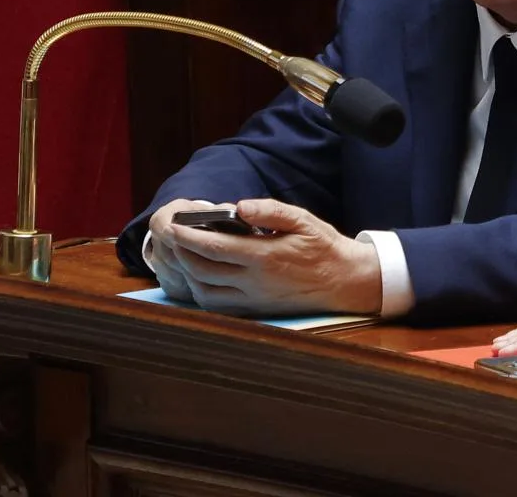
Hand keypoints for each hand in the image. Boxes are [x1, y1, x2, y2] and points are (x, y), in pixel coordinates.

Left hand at [146, 197, 380, 316]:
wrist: (344, 280)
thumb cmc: (322, 246)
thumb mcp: (302, 219)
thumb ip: (270, 211)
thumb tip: (240, 206)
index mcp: (264, 257)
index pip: (214, 248)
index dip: (188, 237)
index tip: (174, 225)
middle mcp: (255, 282)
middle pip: (202, 271)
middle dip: (181, 253)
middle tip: (172, 236)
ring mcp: (253, 299)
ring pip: (205, 293)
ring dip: (188, 273)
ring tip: (183, 254)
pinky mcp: (255, 310)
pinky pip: (218, 307)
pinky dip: (201, 292)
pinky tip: (201, 277)